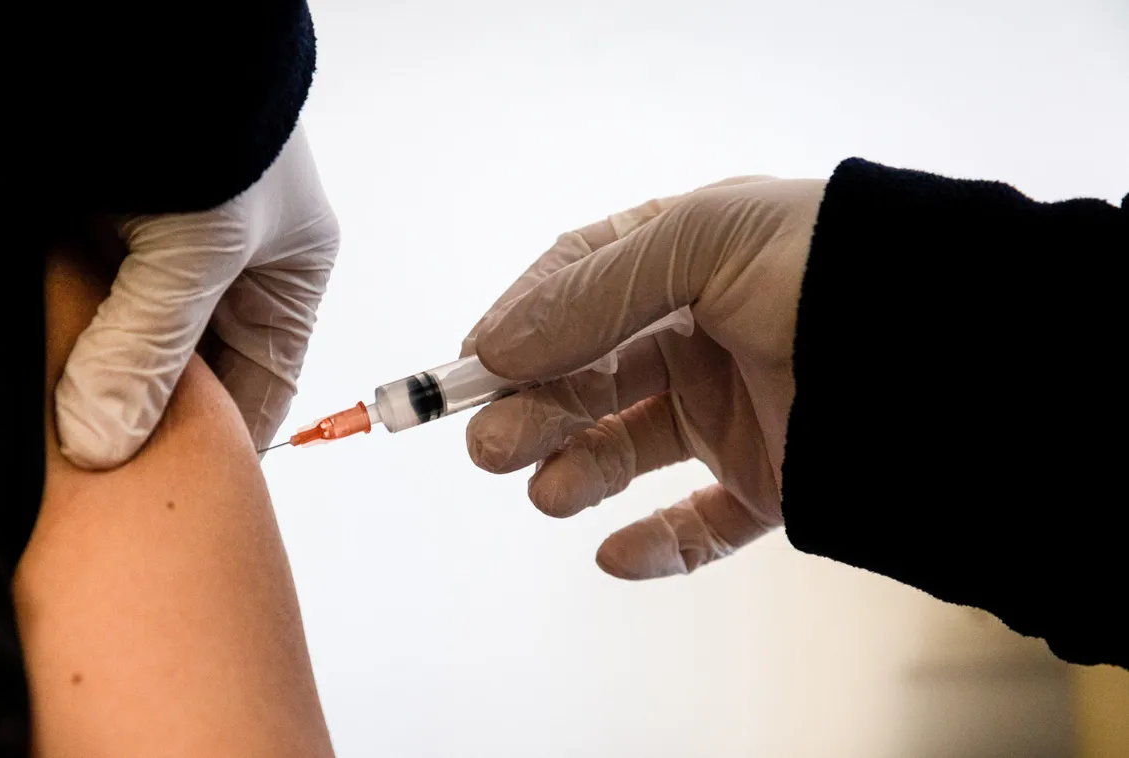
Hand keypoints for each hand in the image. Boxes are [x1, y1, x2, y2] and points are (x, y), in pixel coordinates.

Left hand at [55, 125, 338, 468]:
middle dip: (152, 411)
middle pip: (193, 370)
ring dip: (100, 373)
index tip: (183, 492)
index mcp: (288, 274)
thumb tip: (100, 444)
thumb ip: (145, 350)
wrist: (139, 30)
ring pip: (132, 339)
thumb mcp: (193, 253)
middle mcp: (230, 267)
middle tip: (106, 466)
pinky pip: (86, 300)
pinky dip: (64, 331)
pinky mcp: (104, 223)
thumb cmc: (212, 124)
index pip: (264, 385)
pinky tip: (42, 365)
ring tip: (67, 426)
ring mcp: (164, 245)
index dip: (228, 443)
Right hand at [462, 176, 824, 577]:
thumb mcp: (701, 243)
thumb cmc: (829, 264)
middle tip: (494, 447)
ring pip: (625, 452)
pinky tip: (618, 554)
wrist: (957, 350)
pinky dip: (655, 547)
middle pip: (585, 378)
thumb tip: (494, 344)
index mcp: (681, 263)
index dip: (518, 329)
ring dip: (574, 473)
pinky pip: (699, 526)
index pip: (573, 291)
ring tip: (551, 491)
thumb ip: (592, 292)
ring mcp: (732, 412)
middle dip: (531, 411)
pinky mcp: (770, 483)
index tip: (473, 369)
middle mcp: (698, 336)